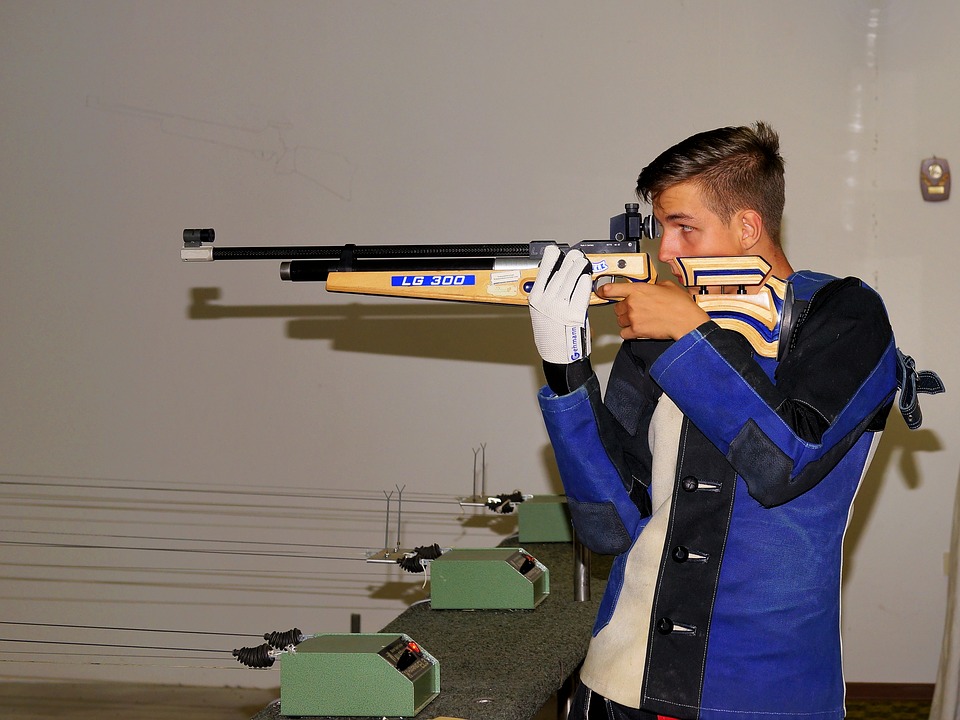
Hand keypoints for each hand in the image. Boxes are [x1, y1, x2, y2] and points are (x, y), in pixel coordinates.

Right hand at [528, 245, 592, 363]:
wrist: (558, 355)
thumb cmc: (551, 335)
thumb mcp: (542, 312)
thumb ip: (548, 296)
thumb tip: (557, 278)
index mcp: (536, 299)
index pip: (543, 272)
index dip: (551, 258)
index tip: (555, 251)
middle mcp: (547, 302)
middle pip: (559, 273)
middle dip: (569, 261)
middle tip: (575, 255)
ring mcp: (560, 307)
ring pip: (570, 280)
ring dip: (578, 268)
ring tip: (582, 262)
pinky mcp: (575, 313)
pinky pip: (581, 293)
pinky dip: (584, 283)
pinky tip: (586, 277)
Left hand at [595, 280, 709, 340]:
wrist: (686, 322)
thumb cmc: (680, 306)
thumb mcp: (668, 286)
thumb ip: (654, 285)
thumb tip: (652, 287)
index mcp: (638, 290)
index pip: (612, 289)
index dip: (604, 290)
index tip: (601, 292)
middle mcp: (632, 303)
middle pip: (617, 307)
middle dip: (625, 309)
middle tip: (637, 310)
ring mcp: (633, 318)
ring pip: (620, 320)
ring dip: (627, 321)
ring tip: (641, 319)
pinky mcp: (636, 331)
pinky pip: (624, 333)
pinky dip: (629, 333)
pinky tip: (638, 329)